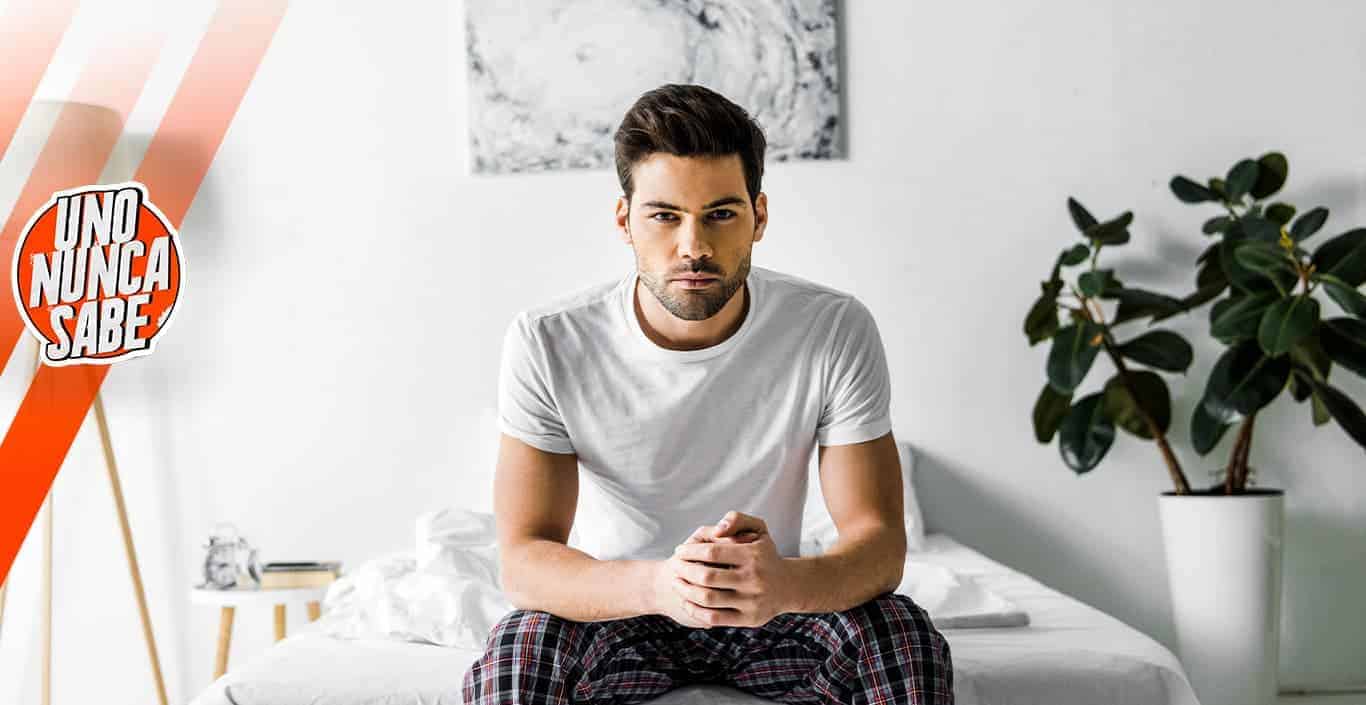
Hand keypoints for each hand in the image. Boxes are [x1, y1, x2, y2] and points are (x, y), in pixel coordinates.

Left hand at [649, 519, 765, 627]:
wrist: (788, 586)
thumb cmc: (765, 555)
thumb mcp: (758, 529)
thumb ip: (737, 519)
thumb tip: (718, 529)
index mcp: (753, 555)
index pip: (712, 552)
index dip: (690, 552)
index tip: (679, 551)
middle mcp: (754, 579)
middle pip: (706, 576)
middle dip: (684, 571)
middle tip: (675, 567)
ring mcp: (751, 601)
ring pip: (708, 598)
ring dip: (685, 591)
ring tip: (676, 583)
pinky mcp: (748, 619)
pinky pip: (714, 617)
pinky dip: (695, 610)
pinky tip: (687, 601)